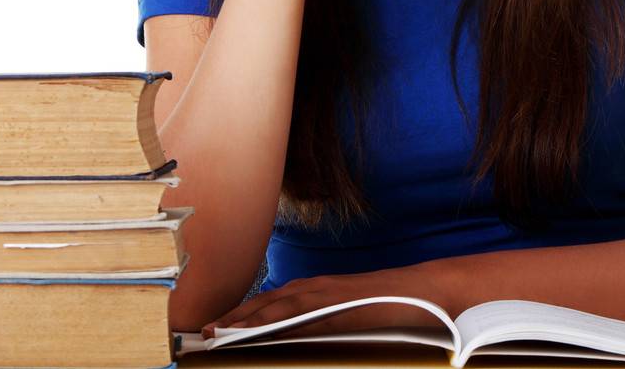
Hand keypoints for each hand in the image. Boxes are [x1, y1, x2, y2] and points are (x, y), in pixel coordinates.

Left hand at [200, 262, 455, 338]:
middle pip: (265, 302)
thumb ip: (321, 321)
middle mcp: (315, 288)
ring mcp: (324, 295)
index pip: (270, 301)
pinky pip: (298, 315)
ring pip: (275, 306)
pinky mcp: (335, 306)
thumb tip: (296, 337)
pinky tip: (255, 331)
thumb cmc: (386, 306)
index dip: (242, 313)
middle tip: (203, 332)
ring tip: (217, 333)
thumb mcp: (346, 314)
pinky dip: (272, 321)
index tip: (217, 325)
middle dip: (233, 317)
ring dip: (244, 319)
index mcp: (316, 289)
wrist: (420, 291)